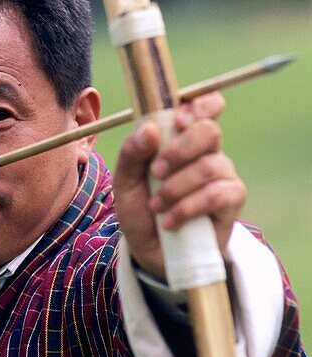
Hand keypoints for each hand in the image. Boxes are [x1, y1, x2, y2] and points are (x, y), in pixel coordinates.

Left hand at [113, 93, 245, 280]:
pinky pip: (218, 194)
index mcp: (181, 137)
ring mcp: (222, 175)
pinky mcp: (231, 201)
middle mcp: (206, 151)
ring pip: (210, 165)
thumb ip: (132, 153)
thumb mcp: (125, 181)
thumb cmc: (140, 209)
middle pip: (209, 130)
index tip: (179, 119)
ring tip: (157, 206)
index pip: (206, 105)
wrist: (152, 251)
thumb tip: (150, 129)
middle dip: (180, 149)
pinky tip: (171, 221)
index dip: (200, 105)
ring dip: (177, 187)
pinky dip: (189, 208)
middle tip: (156, 171)